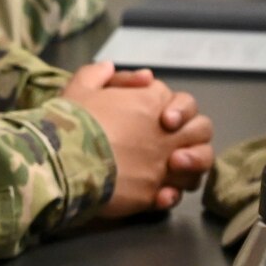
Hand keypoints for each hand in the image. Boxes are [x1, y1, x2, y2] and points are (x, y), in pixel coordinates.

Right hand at [60, 63, 213, 213]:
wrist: (63, 160)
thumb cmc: (71, 121)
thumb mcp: (80, 87)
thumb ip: (98, 74)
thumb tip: (115, 70)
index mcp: (152, 102)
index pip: (184, 103)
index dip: (176, 111)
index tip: (162, 119)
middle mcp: (166, 133)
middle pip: (201, 132)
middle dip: (193, 138)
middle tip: (173, 147)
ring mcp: (162, 165)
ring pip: (197, 166)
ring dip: (189, 169)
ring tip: (169, 172)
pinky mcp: (152, 193)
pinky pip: (175, 195)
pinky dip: (171, 194)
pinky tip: (158, 194)